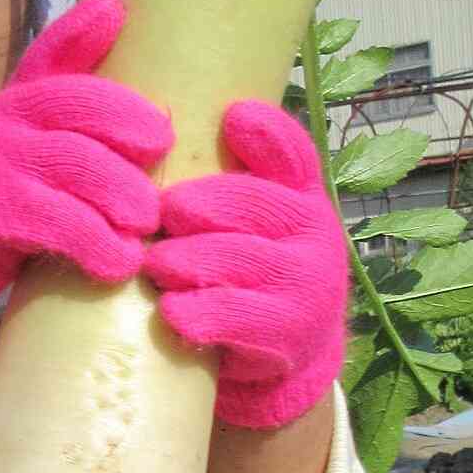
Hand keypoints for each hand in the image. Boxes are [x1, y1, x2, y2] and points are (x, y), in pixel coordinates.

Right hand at [0, 0, 169, 338]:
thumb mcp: (23, 138)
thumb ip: (70, 110)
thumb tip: (138, 61)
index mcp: (17, 100)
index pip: (52, 55)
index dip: (83, 30)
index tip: (119, 13)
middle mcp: (3, 122)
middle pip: (81, 112)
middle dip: (133, 134)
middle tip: (164, 165)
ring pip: (77, 166)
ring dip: (125, 196)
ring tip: (146, 223)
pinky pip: (58, 224)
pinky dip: (98, 245)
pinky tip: (120, 261)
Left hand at [142, 101, 347, 429]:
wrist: (288, 356)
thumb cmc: (251, 268)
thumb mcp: (250, 218)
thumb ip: (229, 178)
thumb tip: (170, 122)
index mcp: (304, 193)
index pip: (293, 153)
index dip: (266, 132)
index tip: (232, 117)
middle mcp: (316, 233)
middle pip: (250, 204)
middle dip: (196, 207)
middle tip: (161, 217)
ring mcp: (309, 285)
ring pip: (236, 258)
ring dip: (185, 261)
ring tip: (156, 267)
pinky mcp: (290, 335)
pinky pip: (235, 316)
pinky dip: (196, 313)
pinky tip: (172, 312)